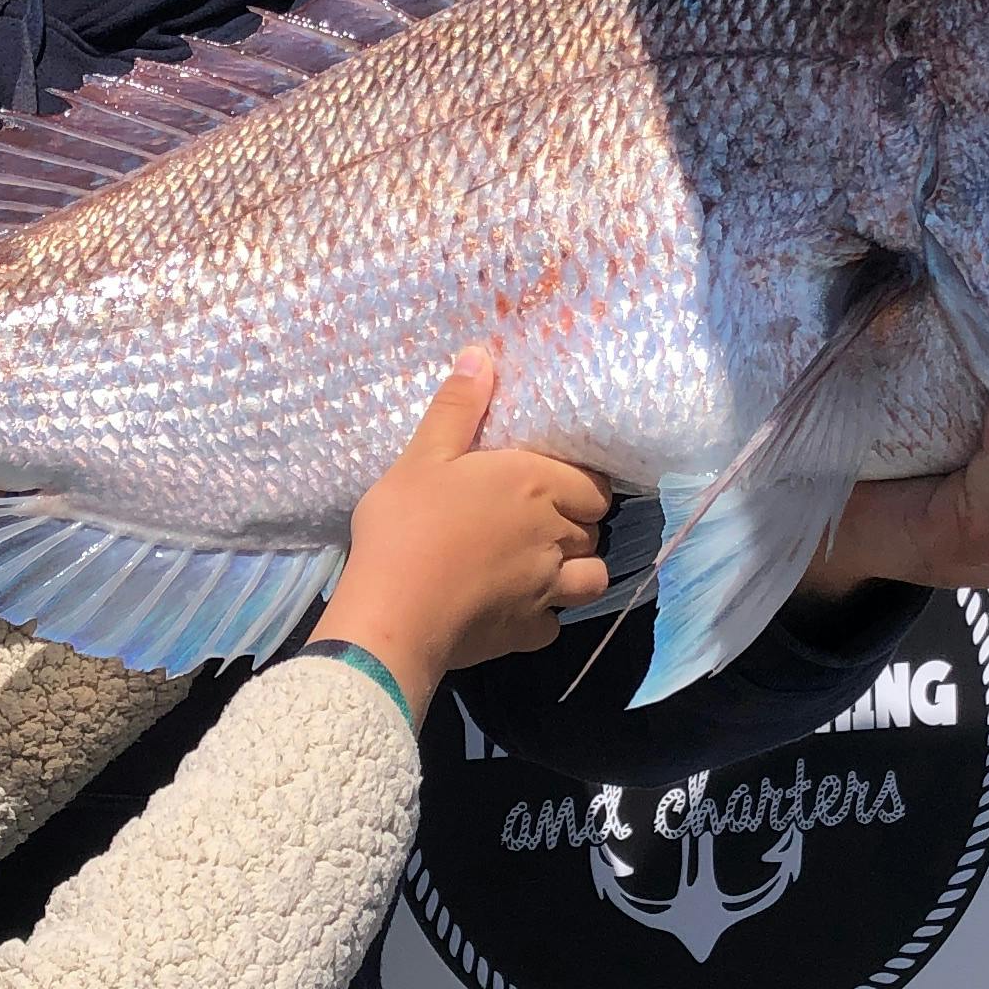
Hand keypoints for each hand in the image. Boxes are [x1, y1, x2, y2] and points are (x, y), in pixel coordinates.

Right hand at [317, 351, 613, 717]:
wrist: (394, 613)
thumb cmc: (407, 525)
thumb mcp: (422, 456)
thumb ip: (456, 408)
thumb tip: (482, 355)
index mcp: (535, 484)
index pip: (594, 485)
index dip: (580, 485)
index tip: (554, 484)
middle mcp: (553, 534)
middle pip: (594, 529)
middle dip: (577, 524)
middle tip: (542, 520)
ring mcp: (546, 589)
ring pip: (592, 579)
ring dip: (577, 571)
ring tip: (545, 565)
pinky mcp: (527, 633)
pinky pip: (553, 625)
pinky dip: (541, 617)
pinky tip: (515, 609)